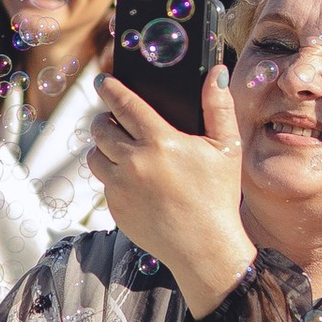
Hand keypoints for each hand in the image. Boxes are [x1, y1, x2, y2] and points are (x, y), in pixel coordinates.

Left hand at [89, 65, 251, 313]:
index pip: (124, 104)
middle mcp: (134, 163)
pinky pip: (104, 184)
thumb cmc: (218, 196)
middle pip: (101, 129)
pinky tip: (133, 179)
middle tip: (113, 118)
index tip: (103, 80)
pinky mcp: (115, 209)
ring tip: (118, 148)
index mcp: (160, 142)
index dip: (110, 88)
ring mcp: (121, 188)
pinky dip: (113, 176)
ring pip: (94, 156)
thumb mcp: (226, 148)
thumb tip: (215, 72)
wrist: (205, 249)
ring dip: (102, 148)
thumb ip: (219, 107)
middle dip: (104, 119)